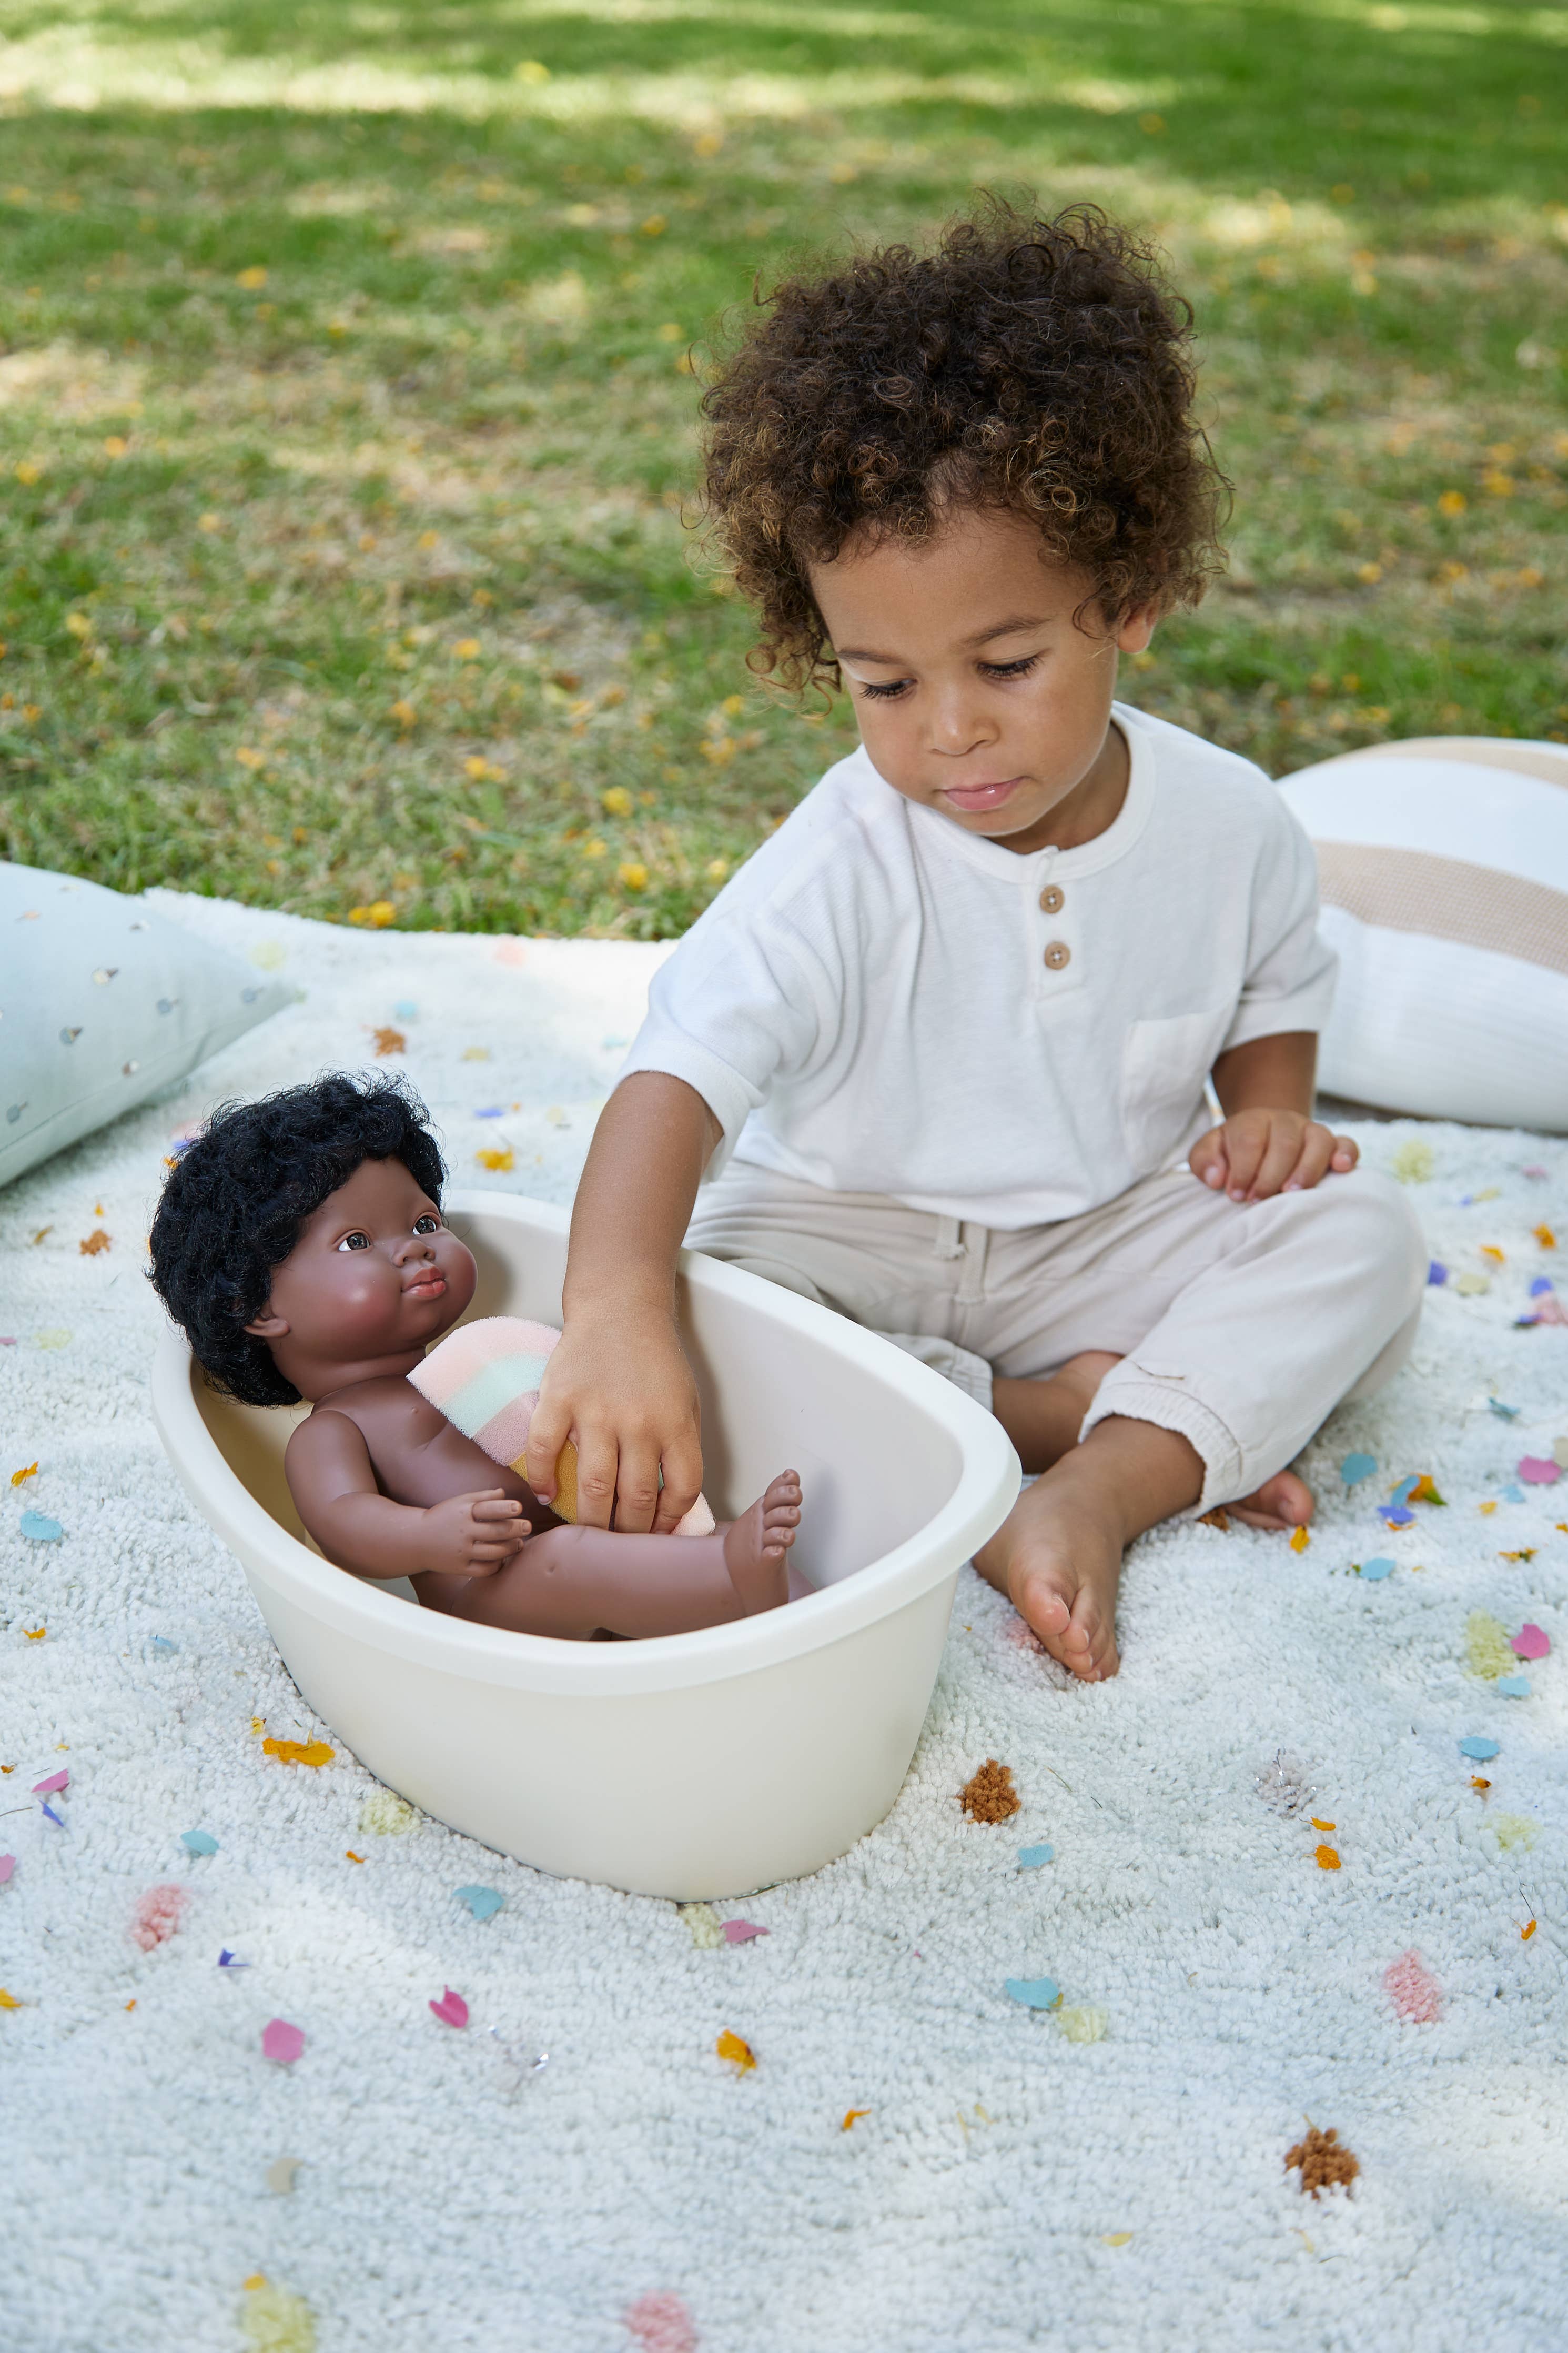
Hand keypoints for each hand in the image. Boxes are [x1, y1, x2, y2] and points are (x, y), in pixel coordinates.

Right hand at [419, 1489, 528, 1575]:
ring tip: (519, 1543)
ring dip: (510, 1548)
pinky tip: (502, 1559)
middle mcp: (463, 1532)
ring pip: (494, 1552)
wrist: (416, 1539)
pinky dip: (496, 1565)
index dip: (505, 1508)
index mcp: (463, 1512)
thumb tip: (504, 1493)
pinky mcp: (459, 1568)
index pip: (488, 1509)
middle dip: (515, 1529)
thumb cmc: (442, 1517)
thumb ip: (482, 1497)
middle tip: (527, 1526)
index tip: (518, 1507)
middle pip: (495, 1531)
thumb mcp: (459, 1502)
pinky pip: (483, 1570)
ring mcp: (461, 1551)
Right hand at [525, 1306, 702, 1533]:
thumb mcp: (685, 1402)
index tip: (659, 1532)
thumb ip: (679, 1449)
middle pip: (637, 1498)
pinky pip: (543, 1450)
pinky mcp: (559, 1398)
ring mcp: (596, 1411)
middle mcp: (639, 1422)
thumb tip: (671, 1504)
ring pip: (594, 1487)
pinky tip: (547, 1496)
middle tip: (622, 1546)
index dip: (671, 1521)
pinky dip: (542, 1479)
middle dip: (631, 1532)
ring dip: (592, 1520)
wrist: (619, 1309)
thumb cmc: (655, 1360)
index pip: (681, 1490)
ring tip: (591, 1534)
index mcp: (676, 1424)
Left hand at [1189, 1107, 1357, 1202]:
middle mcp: (1285, 1122)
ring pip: (1318, 1142)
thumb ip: (1204, 1160)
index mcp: (1253, 1121)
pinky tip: (1342, 1168)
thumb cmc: (1233, 1152)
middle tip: (1258, 1200)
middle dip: (1270, 1175)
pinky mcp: (1333, 1144)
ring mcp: (1311, 1131)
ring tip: (1292, 1192)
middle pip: (1284, 1143)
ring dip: (1306, 1169)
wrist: (1264, 1135)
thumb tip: (1217, 1178)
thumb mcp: (1210, 1151)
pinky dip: (1347, 1154)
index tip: (1236, 1195)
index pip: (1250, 1141)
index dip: (1243, 1170)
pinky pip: (1346, 1144)